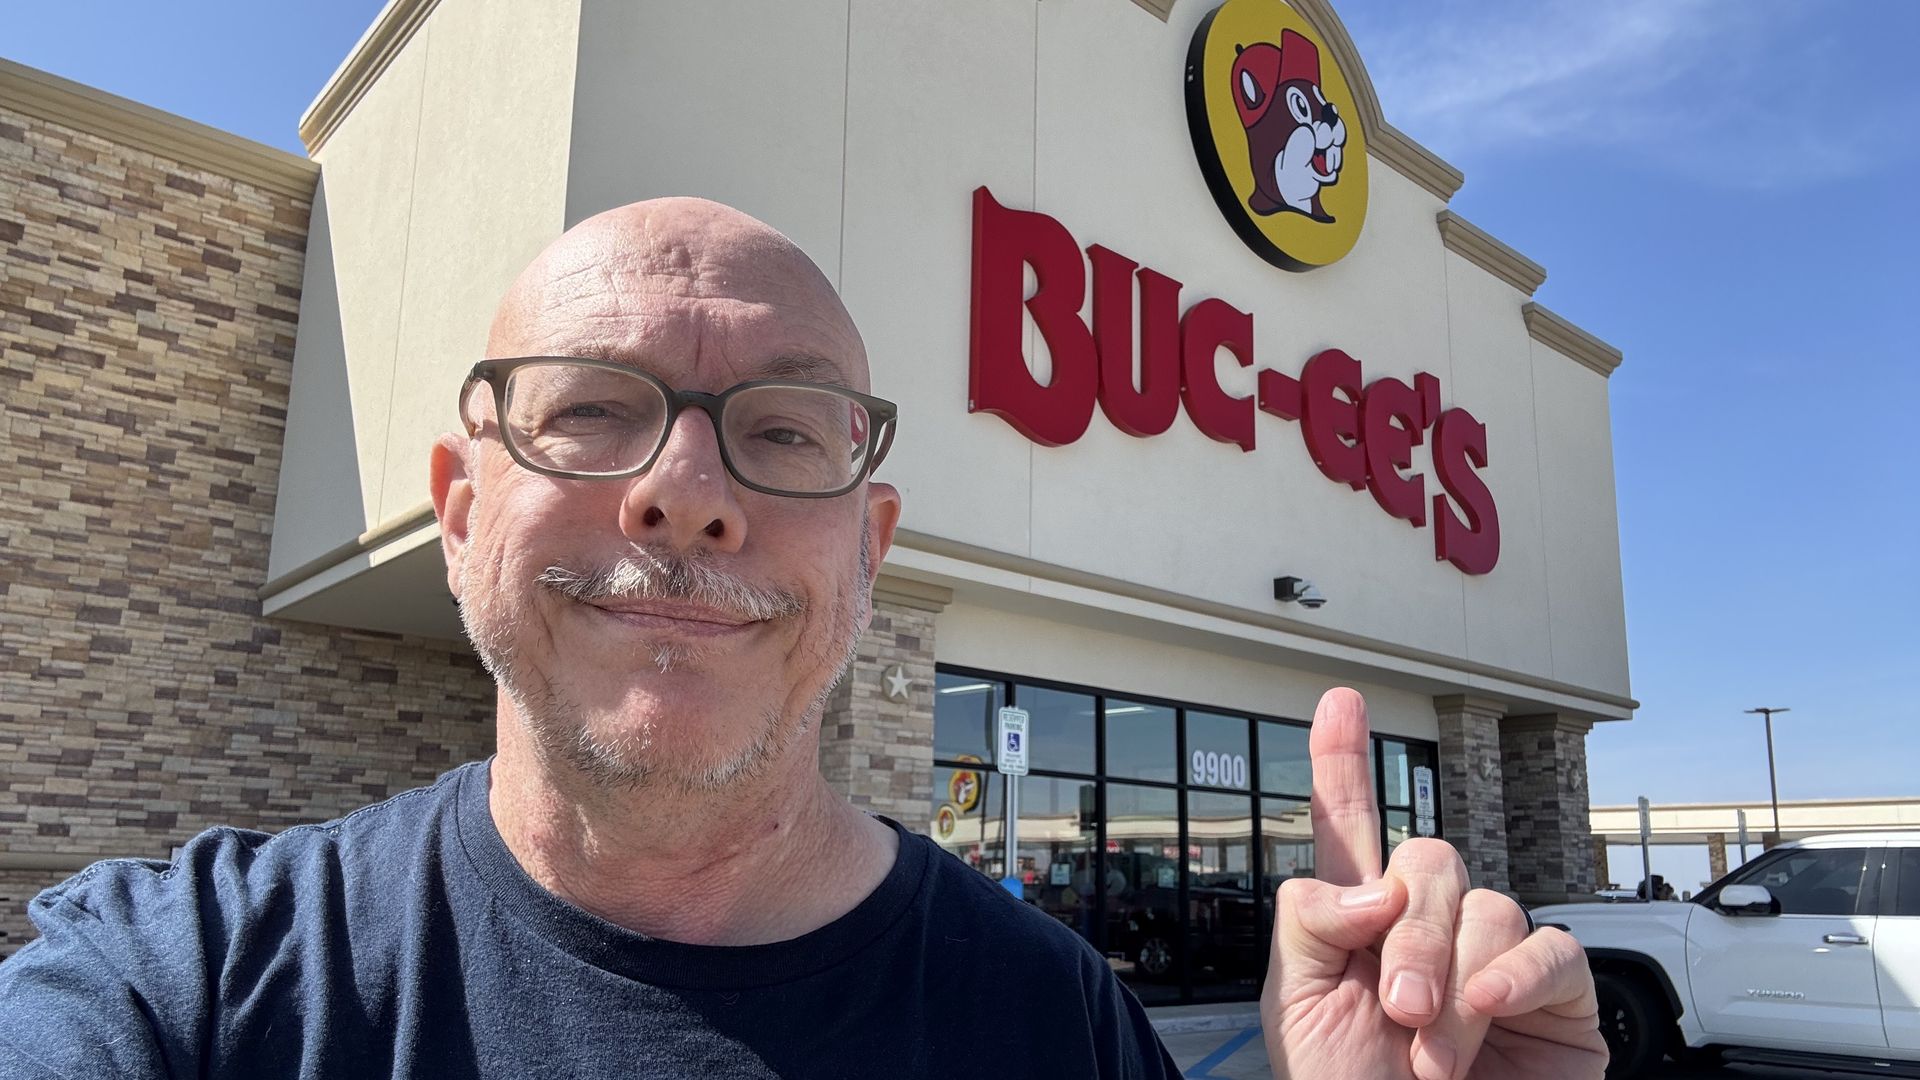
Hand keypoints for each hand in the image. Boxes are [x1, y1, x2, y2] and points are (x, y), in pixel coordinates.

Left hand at [1259, 688, 1607, 1079]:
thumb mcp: (1297, 1010)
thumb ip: (1312, 924)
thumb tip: (1372, 884)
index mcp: (1358, 924)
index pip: (1350, 826)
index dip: (1342, 762)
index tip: (1338, 699)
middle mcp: (1430, 929)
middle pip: (1431, 861)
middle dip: (1412, 934)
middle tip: (1399, 1011)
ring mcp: (1497, 959)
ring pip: (1489, 906)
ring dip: (1454, 979)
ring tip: (1431, 1052)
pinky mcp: (1558, 998)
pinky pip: (1550, 948)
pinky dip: (1515, 976)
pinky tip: (1487, 1011)